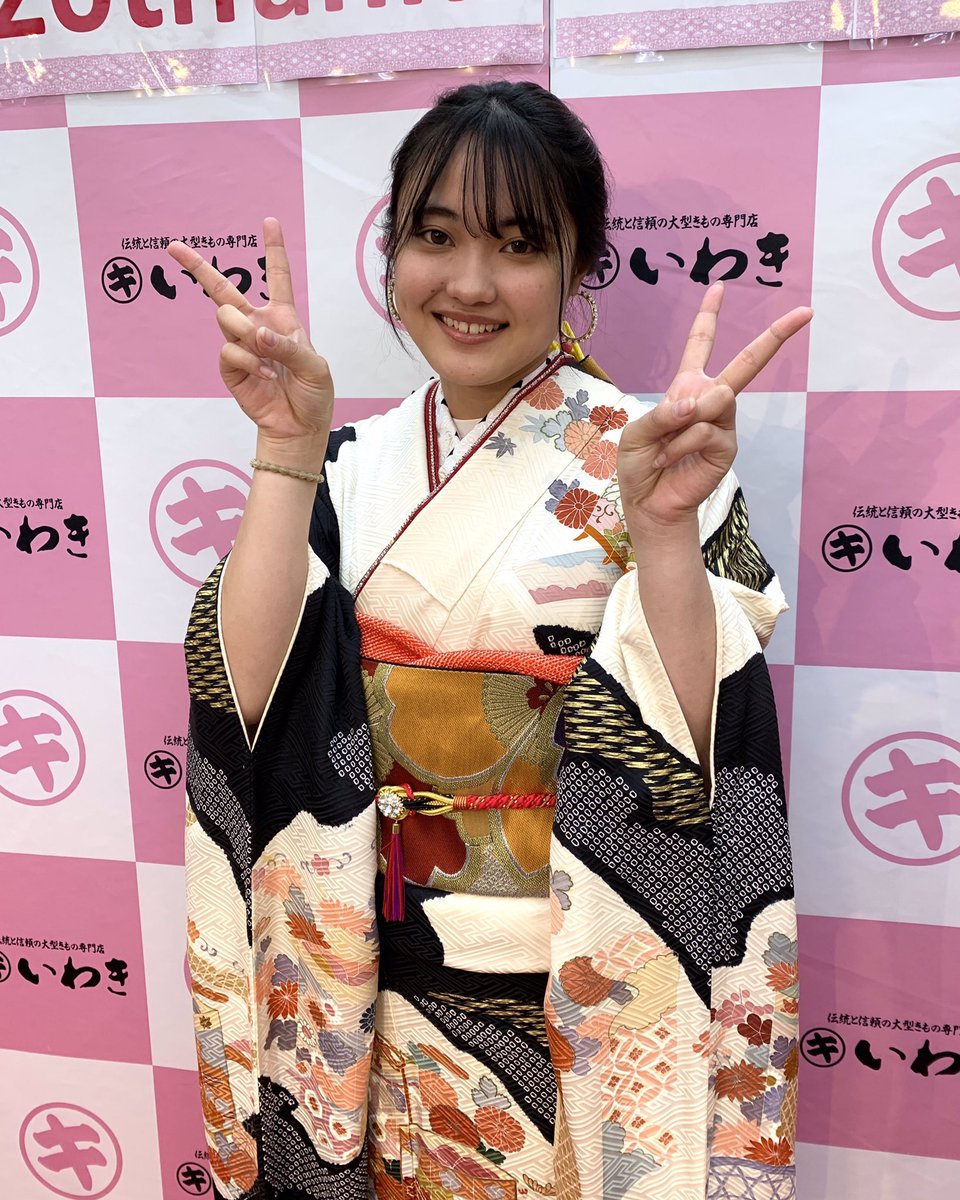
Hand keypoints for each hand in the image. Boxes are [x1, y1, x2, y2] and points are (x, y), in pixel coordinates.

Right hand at [167, 218, 332, 454]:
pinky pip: (229, 349)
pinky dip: (250, 361)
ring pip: (226, 318)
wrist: (298, 427)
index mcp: (283, 318)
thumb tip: (257, 333)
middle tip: (174, 247)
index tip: (270, 221)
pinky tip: (266, 376)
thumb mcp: (314, 367)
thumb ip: (287, 346)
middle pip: (223, 290)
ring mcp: (241, 345)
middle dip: (198, 266)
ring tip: (270, 360)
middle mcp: (258, 325)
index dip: (274, 250)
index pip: (277, 277)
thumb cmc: (312, 394)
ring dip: (248, 334)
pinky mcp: (230, 367)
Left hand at [617, 283, 811, 530]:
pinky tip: (670, 459)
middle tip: (805, 312)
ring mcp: (723, 423)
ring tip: (663, 449)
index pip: (700, 344)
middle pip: (746, 363)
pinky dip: (681, 443)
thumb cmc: (641, 465)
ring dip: (681, 424)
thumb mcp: (637, 433)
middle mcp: (710, 400)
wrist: (649, 503)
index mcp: (686, 387)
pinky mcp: (727, 447)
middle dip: (775, 336)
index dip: (709, 316)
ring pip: (715, 400)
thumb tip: (699, 403)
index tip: (720, 287)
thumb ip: (662, 413)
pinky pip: (706, 431)